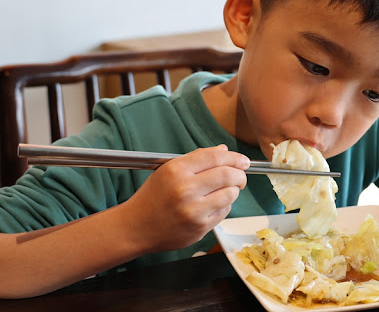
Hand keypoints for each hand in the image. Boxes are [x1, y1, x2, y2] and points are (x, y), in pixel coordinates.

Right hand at [122, 145, 248, 253]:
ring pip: (230, 194)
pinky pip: (224, 211)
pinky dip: (224, 206)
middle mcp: (185, 189)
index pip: (215, 157)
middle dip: (240, 174)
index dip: (234, 157)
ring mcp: (193, 210)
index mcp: (176, 170)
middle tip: (240, 176)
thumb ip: (196, 159)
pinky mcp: (199, 228)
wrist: (136, 227)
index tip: (242, 160)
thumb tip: (223, 150)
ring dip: (233, 191)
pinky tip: (213, 205)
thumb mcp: (168, 171)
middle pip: (227, 174)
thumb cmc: (152, 197)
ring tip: (225, 190)